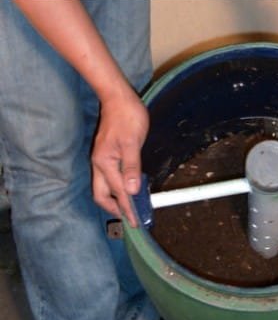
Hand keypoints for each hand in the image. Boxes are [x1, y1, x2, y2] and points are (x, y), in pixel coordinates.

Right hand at [91, 86, 148, 227]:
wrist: (117, 97)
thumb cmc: (127, 117)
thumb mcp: (132, 142)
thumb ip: (132, 167)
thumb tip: (132, 190)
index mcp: (105, 163)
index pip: (118, 193)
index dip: (127, 209)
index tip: (135, 222)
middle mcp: (100, 164)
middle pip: (102, 195)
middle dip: (115, 209)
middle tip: (130, 218)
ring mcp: (102, 160)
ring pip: (104, 188)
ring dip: (115, 200)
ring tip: (129, 209)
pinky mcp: (106, 155)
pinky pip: (109, 178)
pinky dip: (117, 189)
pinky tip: (127, 190)